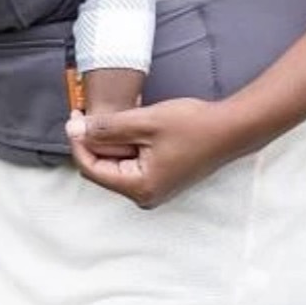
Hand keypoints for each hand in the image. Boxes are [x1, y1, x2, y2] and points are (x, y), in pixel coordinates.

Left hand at [66, 97, 230, 208]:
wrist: (230, 128)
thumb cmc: (192, 126)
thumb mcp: (145, 122)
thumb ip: (107, 127)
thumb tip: (74, 130)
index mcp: (139, 187)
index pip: (92, 168)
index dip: (79, 141)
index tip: (74, 115)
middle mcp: (145, 194)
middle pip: (104, 167)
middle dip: (95, 138)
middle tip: (89, 110)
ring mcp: (155, 186)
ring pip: (118, 162)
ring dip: (111, 138)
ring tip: (113, 111)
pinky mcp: (162, 175)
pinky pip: (134, 160)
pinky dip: (127, 140)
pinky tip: (129, 119)